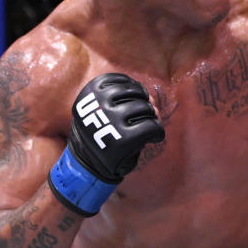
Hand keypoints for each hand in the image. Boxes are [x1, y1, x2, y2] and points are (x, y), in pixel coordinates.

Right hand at [48, 73, 165, 215]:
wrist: (90, 166)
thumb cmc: (101, 133)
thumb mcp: (104, 110)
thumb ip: (129, 100)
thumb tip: (154, 101)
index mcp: (89, 93)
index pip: (121, 81)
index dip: (134, 90)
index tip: (134, 102)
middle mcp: (99, 105)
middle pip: (137, 94)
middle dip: (145, 105)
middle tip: (142, 118)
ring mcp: (111, 121)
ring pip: (146, 108)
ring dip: (152, 117)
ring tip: (146, 127)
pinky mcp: (124, 140)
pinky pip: (152, 126)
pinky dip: (158, 131)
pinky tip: (154, 137)